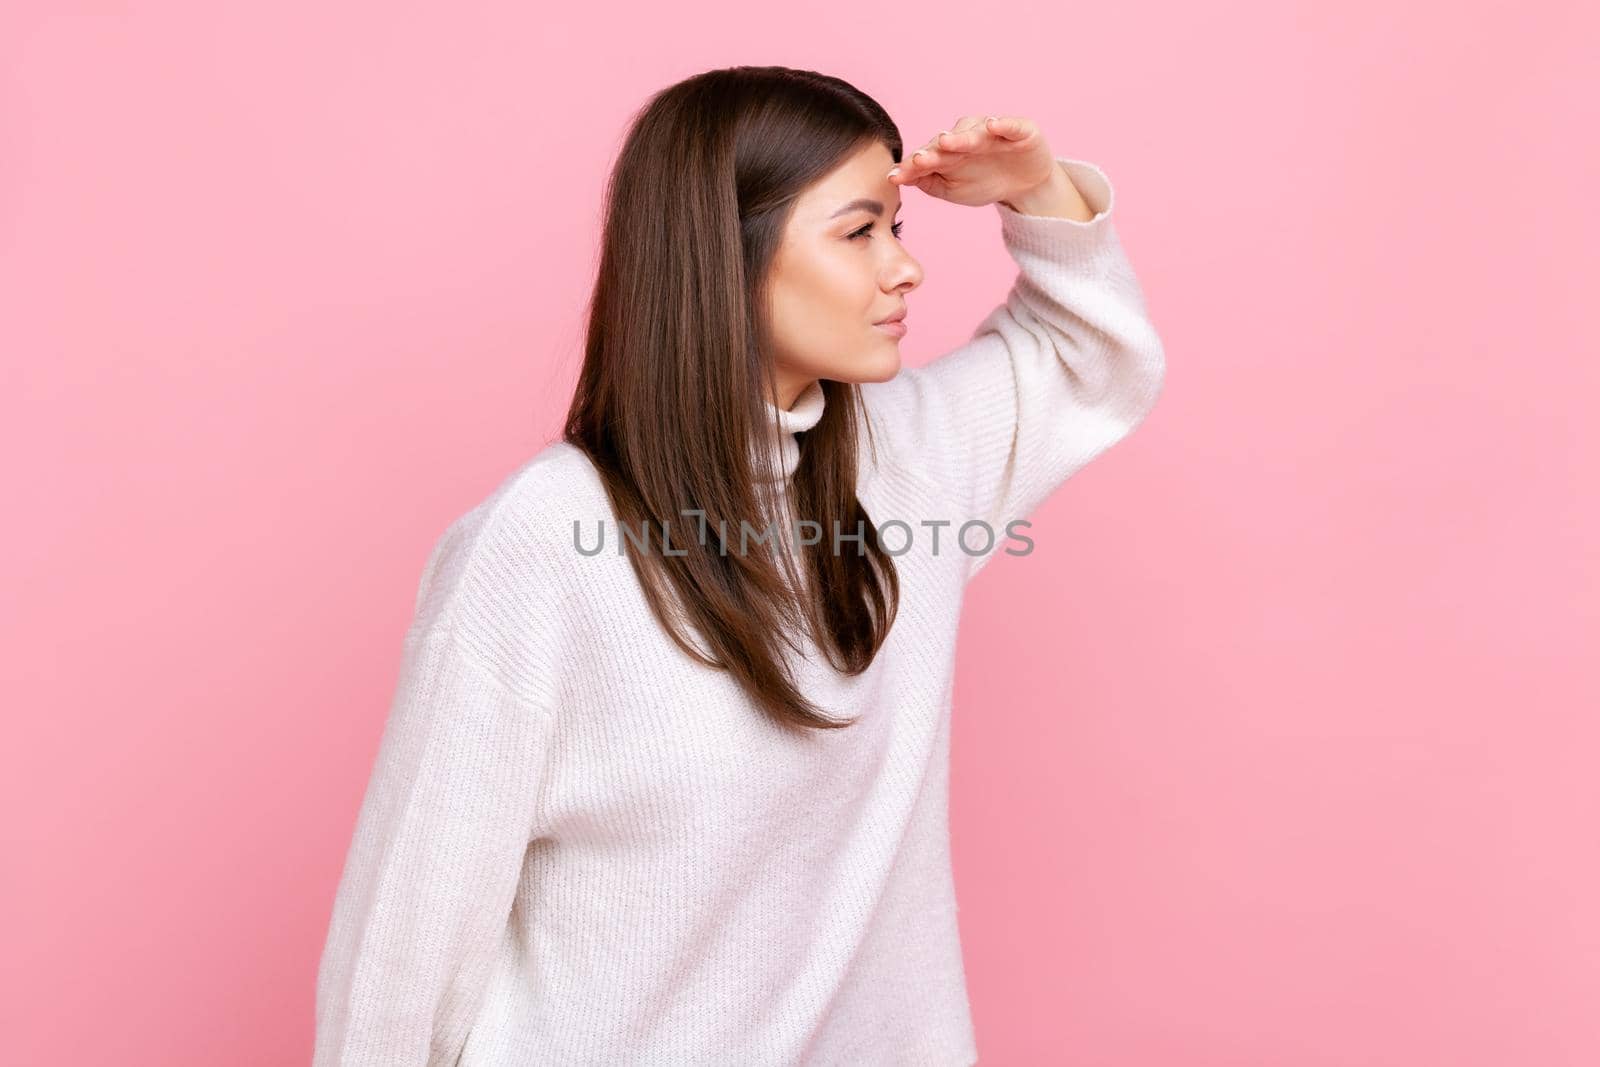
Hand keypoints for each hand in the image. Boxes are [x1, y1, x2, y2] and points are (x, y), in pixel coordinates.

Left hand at [888, 115, 1059, 208]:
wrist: (1024, 184)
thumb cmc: (984, 182)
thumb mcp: (953, 190)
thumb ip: (929, 183)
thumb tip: (899, 177)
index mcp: (948, 151)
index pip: (927, 157)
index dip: (911, 167)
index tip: (895, 177)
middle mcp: (967, 137)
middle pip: (947, 144)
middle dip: (933, 152)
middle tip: (918, 160)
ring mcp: (992, 132)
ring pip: (974, 134)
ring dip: (961, 138)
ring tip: (946, 142)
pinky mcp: (1019, 130)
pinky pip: (1010, 125)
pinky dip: (1002, 124)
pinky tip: (992, 125)